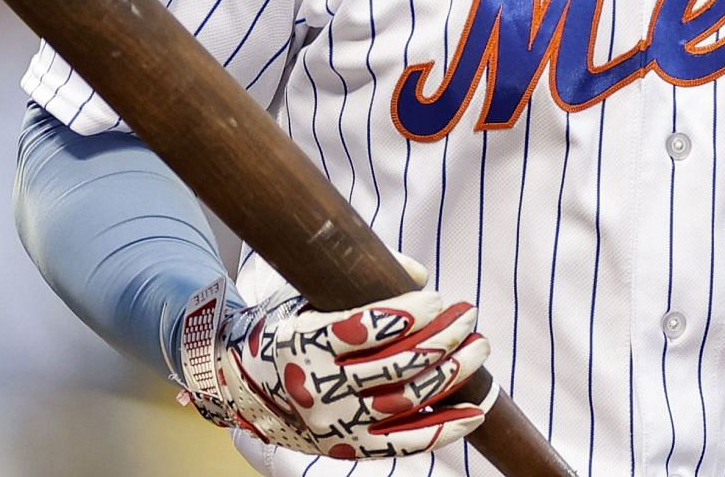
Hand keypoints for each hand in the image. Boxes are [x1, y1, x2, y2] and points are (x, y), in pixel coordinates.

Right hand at [179, 259, 492, 459]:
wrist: (244, 389)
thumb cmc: (287, 332)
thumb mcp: (307, 296)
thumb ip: (359, 279)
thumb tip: (417, 274)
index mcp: (304, 343)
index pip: (368, 329)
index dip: (410, 313)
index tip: (437, 298)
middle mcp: (317, 389)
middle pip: (397, 366)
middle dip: (444, 338)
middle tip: (469, 316)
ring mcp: (334, 424)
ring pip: (407, 401)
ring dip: (453, 375)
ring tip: (480, 348)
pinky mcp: (349, 449)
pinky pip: (406, 444)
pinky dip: (446, 427)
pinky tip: (476, 409)